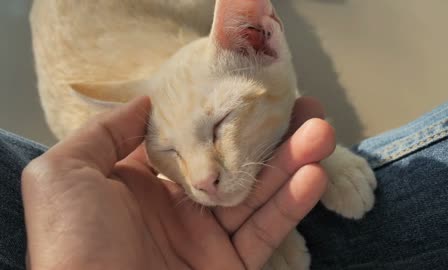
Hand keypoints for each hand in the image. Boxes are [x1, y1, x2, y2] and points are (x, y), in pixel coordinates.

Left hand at [22, 96, 333, 269]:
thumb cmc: (71, 241)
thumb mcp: (65, 173)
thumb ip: (106, 132)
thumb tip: (147, 102)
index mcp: (143, 182)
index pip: (194, 140)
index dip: (224, 116)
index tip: (252, 93)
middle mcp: (179, 207)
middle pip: (235, 163)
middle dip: (272, 135)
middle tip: (306, 108)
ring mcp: (206, 238)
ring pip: (258, 193)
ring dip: (292, 162)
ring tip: (321, 132)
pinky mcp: (229, 267)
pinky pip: (265, 232)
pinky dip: (291, 205)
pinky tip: (313, 176)